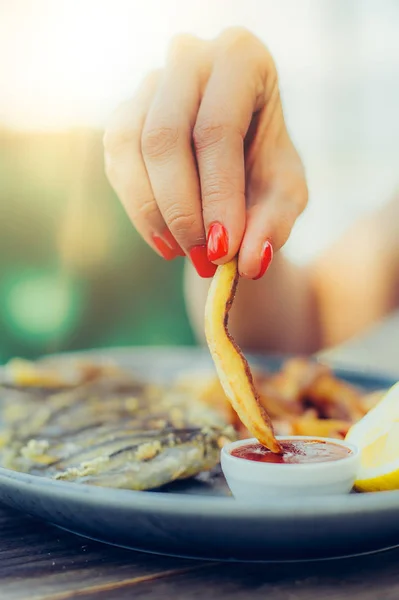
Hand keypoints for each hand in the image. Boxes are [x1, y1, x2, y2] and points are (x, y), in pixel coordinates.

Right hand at [104, 27, 306, 278]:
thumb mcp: (285, 194)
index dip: (218, 195)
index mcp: (240, 58)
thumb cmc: (265, 168)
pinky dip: (138, 209)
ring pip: (130, 148)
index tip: (223, 250)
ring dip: (153, 213)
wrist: (237, 161)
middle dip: (181, 210)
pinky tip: (165, 241)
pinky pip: (117, 163)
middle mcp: (188, 58)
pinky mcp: (125, 116)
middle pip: (165, 137)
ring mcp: (150, 85)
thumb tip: (249, 262)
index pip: (217, 129)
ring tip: (185, 255)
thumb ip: (275, 223)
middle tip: (204, 260)